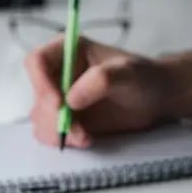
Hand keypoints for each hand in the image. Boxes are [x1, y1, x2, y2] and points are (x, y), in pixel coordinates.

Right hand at [24, 37, 170, 147]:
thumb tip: (71, 100)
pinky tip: (86, 139)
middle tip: (78, 130)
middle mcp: (56, 74)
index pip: (36, 62)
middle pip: (37, 96)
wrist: (155, 99)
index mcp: (65, 51)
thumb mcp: (127, 72)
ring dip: (59, 132)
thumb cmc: (143, 77)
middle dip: (54, 117)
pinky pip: (50, 134)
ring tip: (86, 137)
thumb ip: (101, 80)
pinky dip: (64, 140)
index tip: (60, 104)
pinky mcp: (65, 120)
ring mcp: (58, 99)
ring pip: (40, 119)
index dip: (41, 84)